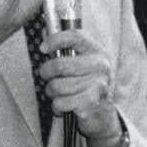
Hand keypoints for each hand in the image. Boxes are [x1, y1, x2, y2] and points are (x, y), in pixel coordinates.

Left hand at [39, 29, 121, 146]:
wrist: (103, 115)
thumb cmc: (87, 85)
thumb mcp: (81, 62)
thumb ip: (64, 47)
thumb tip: (44, 31)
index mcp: (97, 51)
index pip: (74, 36)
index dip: (54, 40)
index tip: (42, 48)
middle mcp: (100, 66)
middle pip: (59, 65)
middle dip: (46, 73)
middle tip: (46, 76)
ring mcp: (98, 85)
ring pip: (56, 86)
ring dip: (51, 92)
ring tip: (58, 93)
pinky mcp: (91, 103)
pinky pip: (60, 103)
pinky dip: (57, 107)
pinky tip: (64, 105)